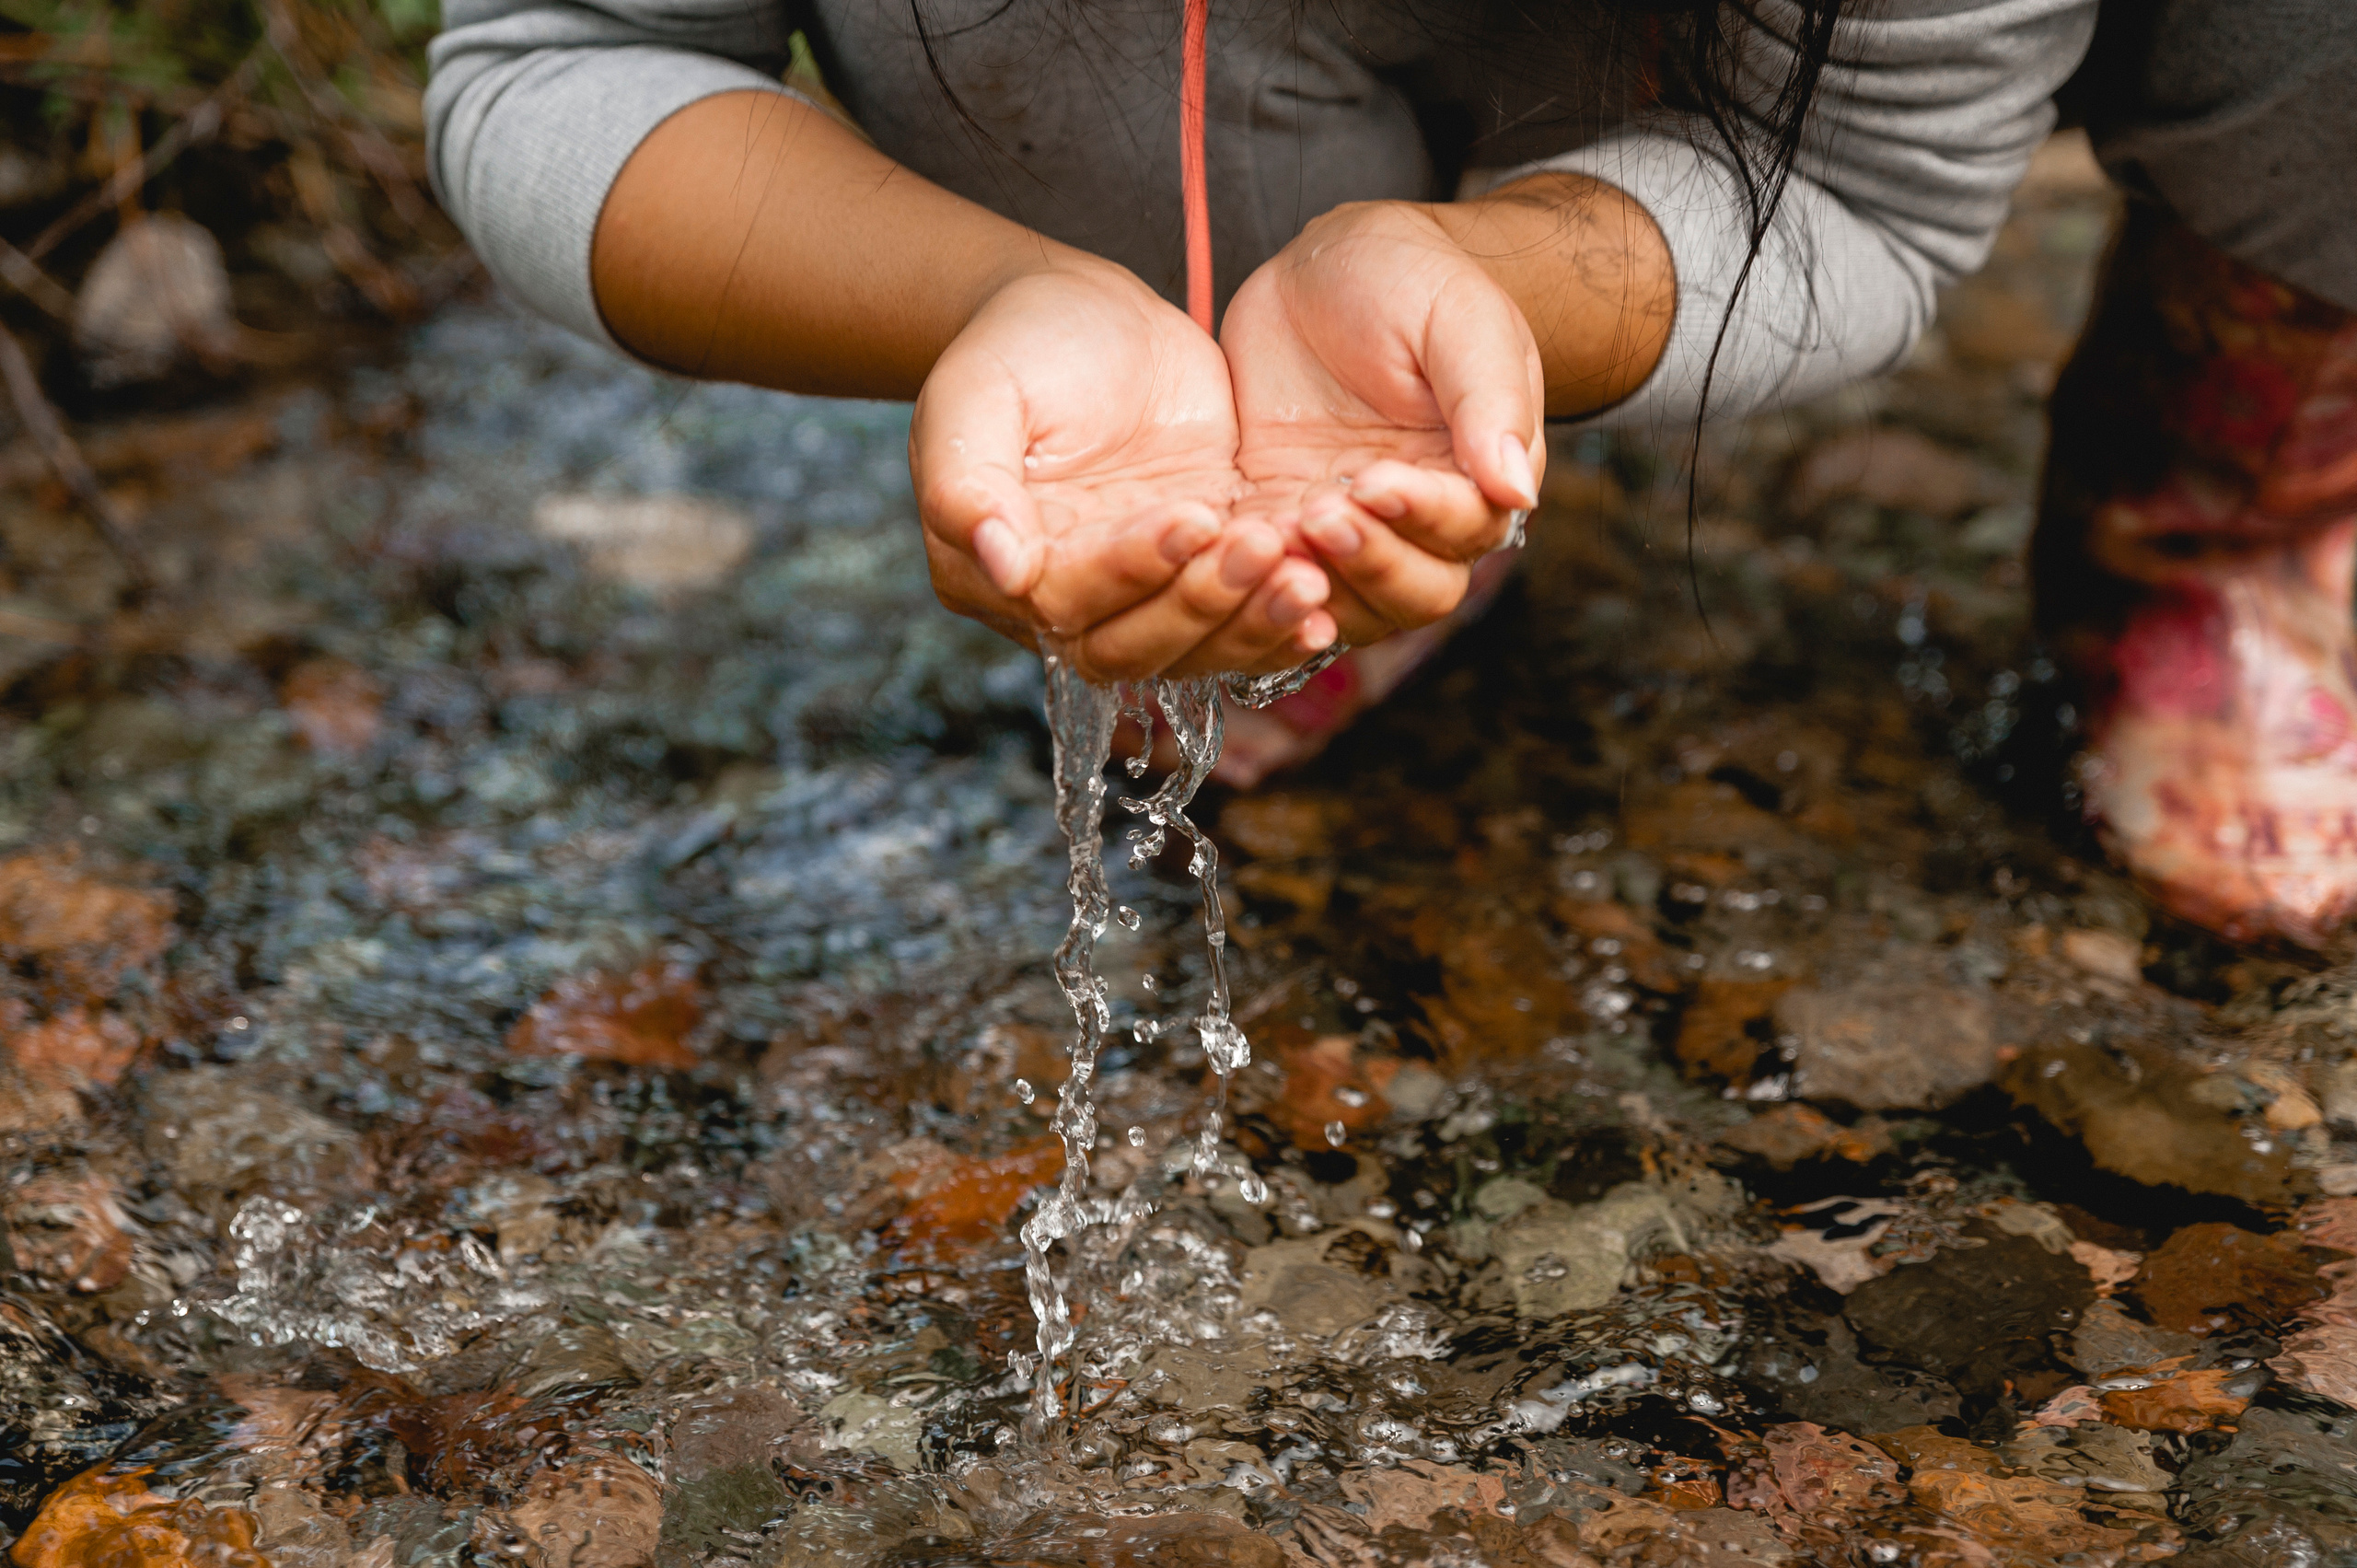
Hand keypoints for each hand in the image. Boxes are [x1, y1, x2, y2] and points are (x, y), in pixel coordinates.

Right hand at [909, 257, 1338, 680]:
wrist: (1085, 313)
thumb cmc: (1016, 342)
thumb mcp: (976, 393)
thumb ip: (968, 483)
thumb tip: (1004, 571)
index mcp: (991, 568)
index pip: (1067, 602)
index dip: (1132, 571)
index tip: (1192, 517)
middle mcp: (1062, 598)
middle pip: (1132, 647)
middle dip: (1203, 605)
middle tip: (1265, 547)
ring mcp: (1136, 592)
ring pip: (1192, 648)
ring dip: (1250, 622)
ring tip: (1306, 576)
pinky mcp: (1197, 573)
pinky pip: (1236, 621)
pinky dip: (1278, 622)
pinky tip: (1323, 601)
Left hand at [1197, 199, 1544, 673]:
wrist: (1324, 270)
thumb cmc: (1409, 281)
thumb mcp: (1459, 318)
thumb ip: (1489, 400)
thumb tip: (1518, 491)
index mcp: (1476, 476)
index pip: (1465, 531)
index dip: (1423, 519)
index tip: (1376, 482)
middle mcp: (1419, 523)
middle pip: (1414, 592)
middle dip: (1368, 564)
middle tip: (1318, 513)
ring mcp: (1347, 531)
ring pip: (1346, 604)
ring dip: (1309, 584)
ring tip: (1270, 538)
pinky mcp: (1280, 525)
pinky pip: (1271, 581)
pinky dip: (1253, 583)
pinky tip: (1224, 554)